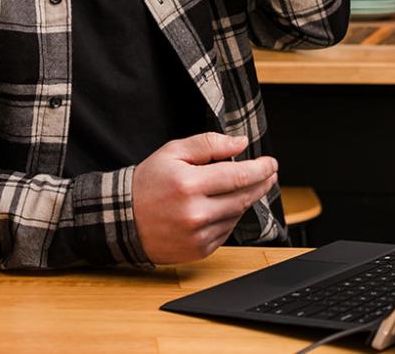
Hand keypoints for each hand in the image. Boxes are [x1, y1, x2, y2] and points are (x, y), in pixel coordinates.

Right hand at [131, 132, 278, 264]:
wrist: (123, 219)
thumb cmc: (148, 182)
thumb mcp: (172, 151)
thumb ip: (208, 143)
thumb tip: (241, 143)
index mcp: (189, 184)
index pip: (239, 175)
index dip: (261, 169)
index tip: (271, 163)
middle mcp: (195, 212)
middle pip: (244, 197)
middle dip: (262, 183)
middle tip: (269, 174)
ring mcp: (198, 234)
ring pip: (237, 214)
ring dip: (245, 200)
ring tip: (243, 187)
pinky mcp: (199, 250)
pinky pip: (227, 231)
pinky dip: (230, 217)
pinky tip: (223, 206)